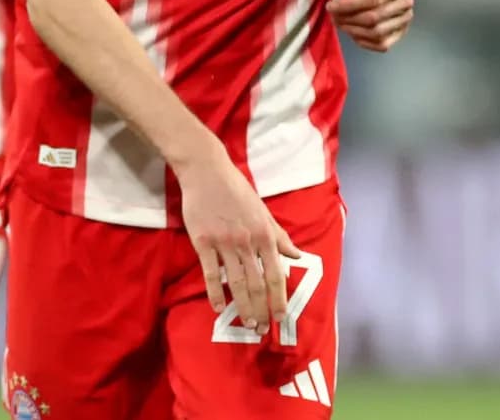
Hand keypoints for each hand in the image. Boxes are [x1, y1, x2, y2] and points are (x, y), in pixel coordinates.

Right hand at [176, 145, 298, 338]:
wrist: (206, 171)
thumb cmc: (236, 189)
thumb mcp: (263, 211)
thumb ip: (279, 235)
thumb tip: (296, 255)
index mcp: (265, 234)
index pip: (276, 275)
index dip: (279, 299)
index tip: (281, 317)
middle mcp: (247, 242)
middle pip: (258, 283)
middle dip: (261, 308)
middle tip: (261, 328)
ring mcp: (224, 243)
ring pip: (237, 282)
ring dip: (243, 306)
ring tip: (247, 322)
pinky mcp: (203, 242)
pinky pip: (211, 273)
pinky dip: (215, 292)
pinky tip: (218, 307)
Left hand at [326, 0, 412, 51]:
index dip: (349, 4)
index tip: (330, 5)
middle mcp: (406, 3)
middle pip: (374, 18)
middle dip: (348, 18)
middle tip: (332, 15)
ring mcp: (405, 20)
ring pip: (376, 33)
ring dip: (353, 30)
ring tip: (338, 22)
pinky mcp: (400, 33)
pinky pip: (381, 44)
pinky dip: (363, 41)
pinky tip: (351, 31)